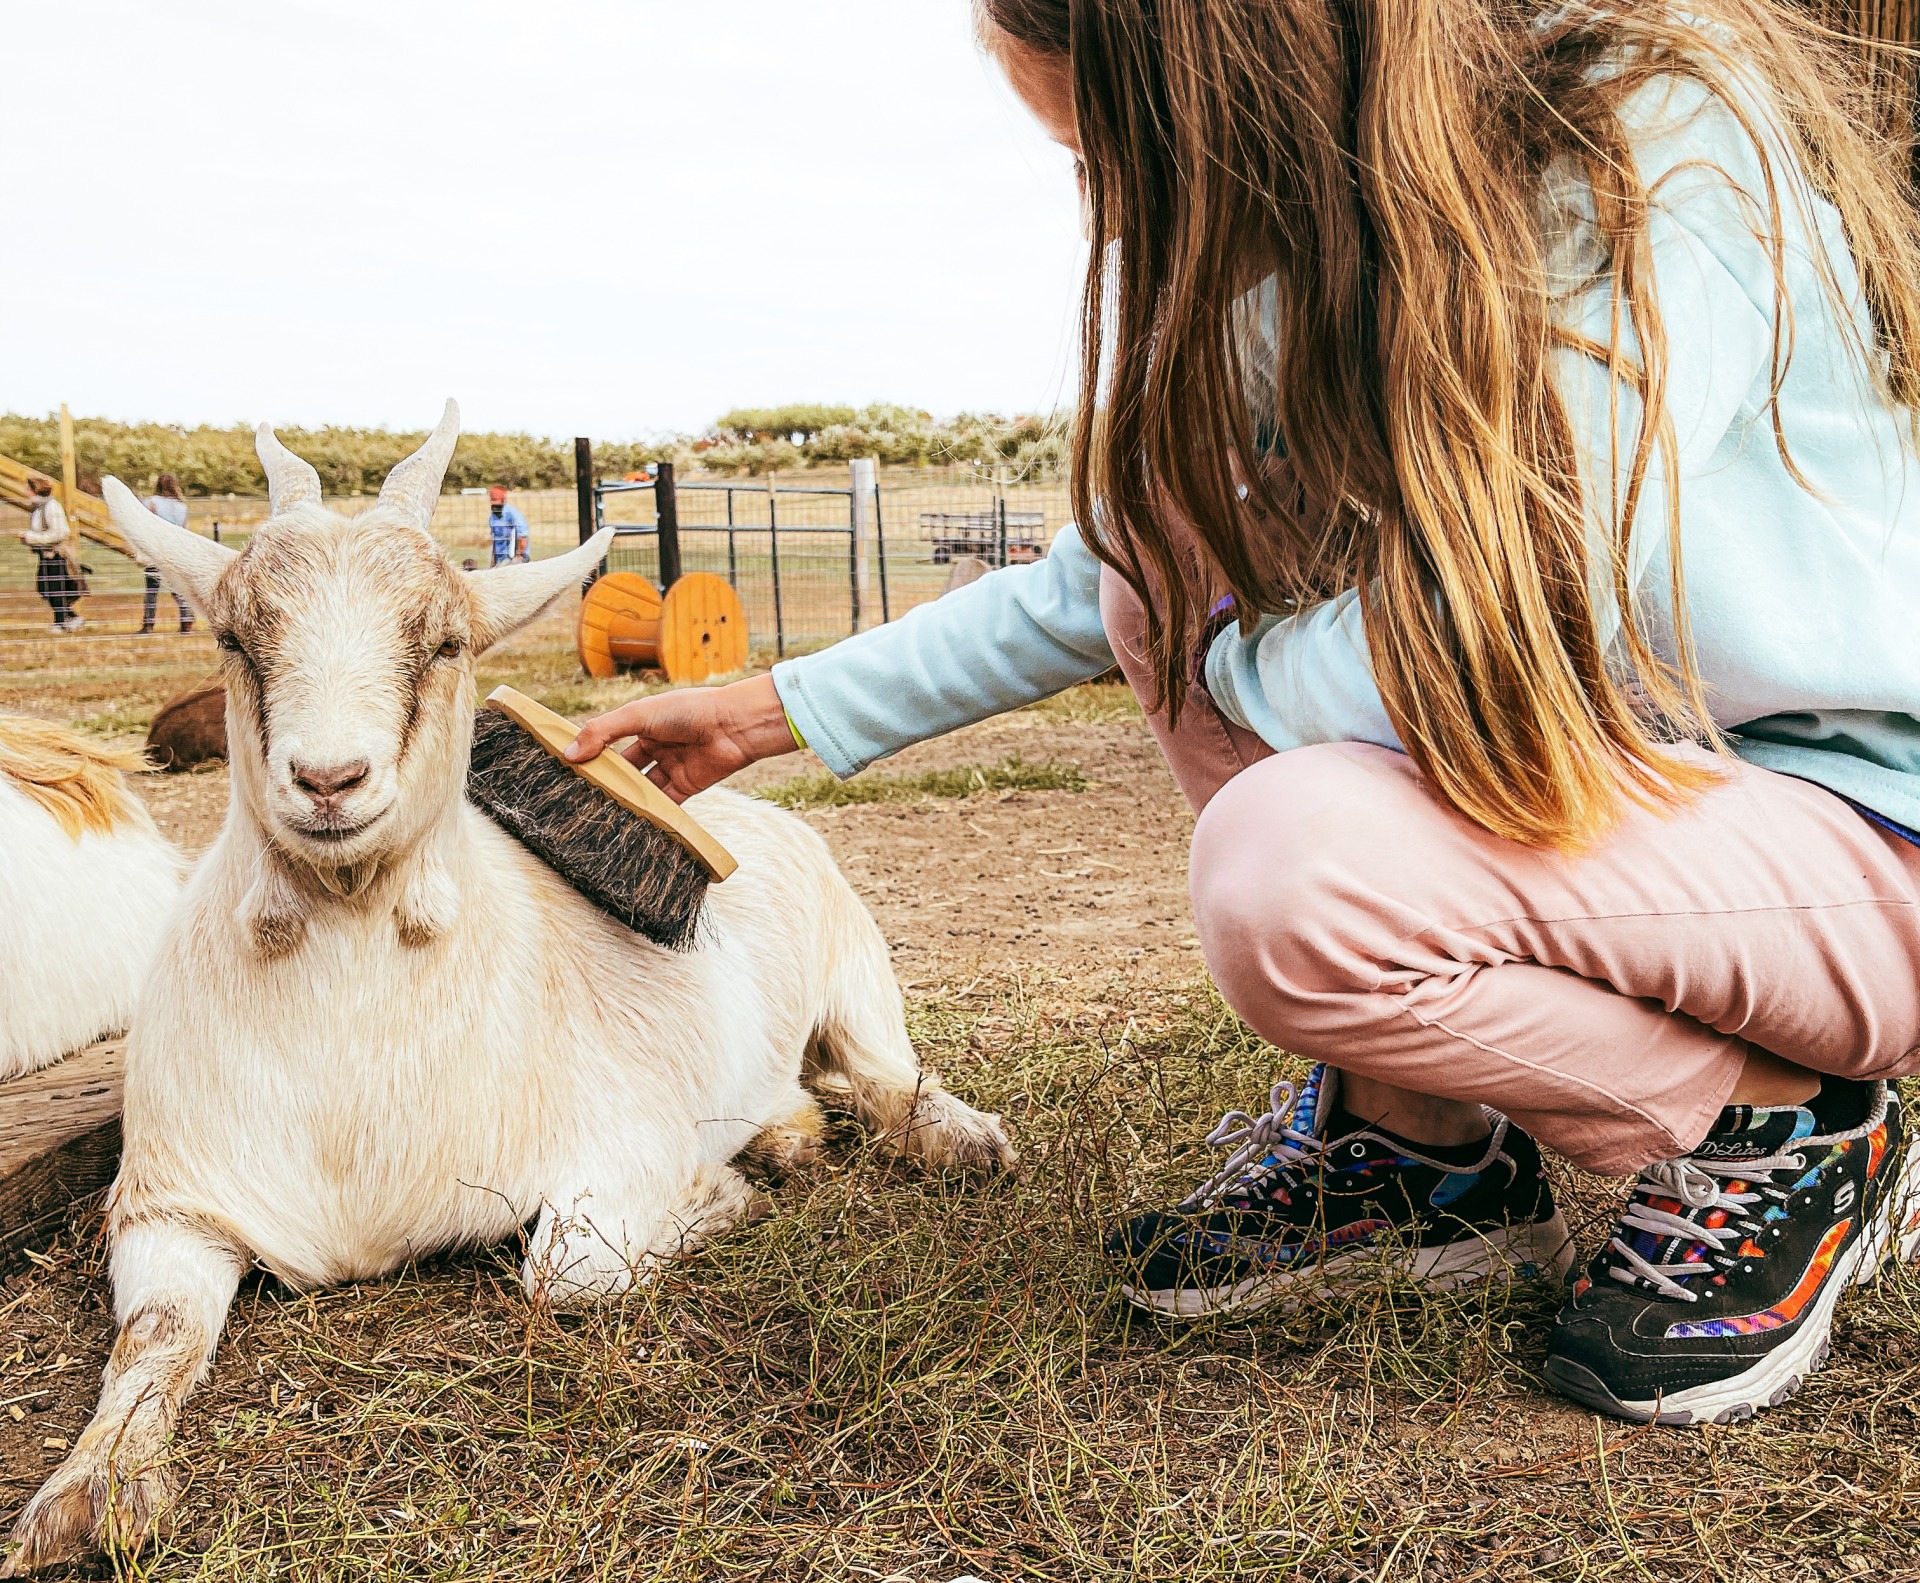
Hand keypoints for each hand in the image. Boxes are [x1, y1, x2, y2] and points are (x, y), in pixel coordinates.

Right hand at [566, 673, 799, 801]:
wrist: (734, 725)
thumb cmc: (689, 710)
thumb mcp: (638, 714)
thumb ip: (603, 732)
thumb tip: (570, 753)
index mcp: (644, 723)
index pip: (610, 741)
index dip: (592, 754)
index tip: (567, 769)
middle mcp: (657, 745)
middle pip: (624, 768)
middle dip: (606, 781)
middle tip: (578, 796)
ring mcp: (671, 767)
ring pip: (642, 788)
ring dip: (625, 799)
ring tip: (598, 813)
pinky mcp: (686, 787)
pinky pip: (663, 803)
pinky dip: (649, 812)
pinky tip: (629, 822)